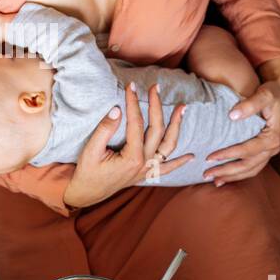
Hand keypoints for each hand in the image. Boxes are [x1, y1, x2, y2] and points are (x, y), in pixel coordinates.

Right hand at [62, 83, 191, 208]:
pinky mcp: (147, 174)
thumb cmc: (87, 172)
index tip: (131, 86)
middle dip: (157, 105)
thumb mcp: (91, 150)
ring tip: (182, 108)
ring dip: (177, 126)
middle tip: (155, 87)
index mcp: (132, 157)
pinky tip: (192, 156)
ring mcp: (148, 170)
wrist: (87, 193)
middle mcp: (144, 164)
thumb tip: (117, 109)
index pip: (136, 123)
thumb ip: (105, 130)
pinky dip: (180, 162)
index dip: (134, 102)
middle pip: (157, 129)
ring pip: (169, 145)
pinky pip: (168, 168)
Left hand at [202, 59, 279, 185]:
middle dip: (227, 171)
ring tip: (214, 180)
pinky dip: (239, 174)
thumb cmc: (273, 92)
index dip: (229, 155)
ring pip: (250, 170)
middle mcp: (273, 148)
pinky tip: (225, 177)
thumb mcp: (264, 94)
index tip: (210, 157)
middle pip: (248, 165)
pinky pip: (253, 167)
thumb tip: (232, 115)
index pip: (247, 150)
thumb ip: (250, 105)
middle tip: (206, 174)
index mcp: (272, 137)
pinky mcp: (265, 151)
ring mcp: (270, 152)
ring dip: (232, 176)